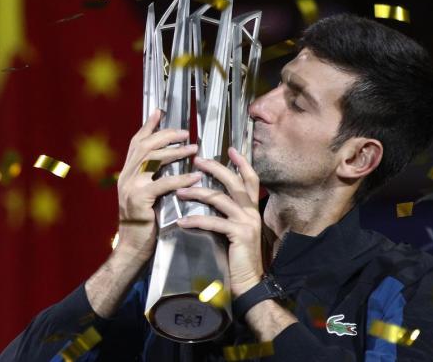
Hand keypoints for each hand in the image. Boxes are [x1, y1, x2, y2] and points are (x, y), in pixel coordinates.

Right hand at [117, 109, 201, 259]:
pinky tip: (195, 175)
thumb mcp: (146, 197)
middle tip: (186, 133)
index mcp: (127, 174)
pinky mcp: (139, 200)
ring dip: (175, 152)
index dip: (147, 126)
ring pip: (152, 159)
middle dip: (166, 135)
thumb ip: (152, 179)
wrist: (132, 249)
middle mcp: (125, 177)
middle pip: (145, 146)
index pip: (135, 143)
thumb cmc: (144, 225)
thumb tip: (169, 163)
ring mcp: (130, 188)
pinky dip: (180, 177)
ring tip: (194, 148)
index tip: (159, 112)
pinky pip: (162, 183)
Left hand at [176, 147, 262, 296]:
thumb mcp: (236, 231)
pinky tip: (182, 222)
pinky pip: (214, 222)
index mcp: (253, 209)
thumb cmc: (238, 258)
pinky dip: (196, 221)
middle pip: (235, 182)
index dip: (241, 163)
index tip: (230, 148)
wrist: (249, 283)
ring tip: (179, 191)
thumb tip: (210, 200)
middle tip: (197, 160)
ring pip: (221, 199)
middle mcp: (253, 212)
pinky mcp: (239, 234)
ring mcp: (247, 222)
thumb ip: (229, 215)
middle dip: (215, 168)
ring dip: (198, 193)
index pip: (251, 179)